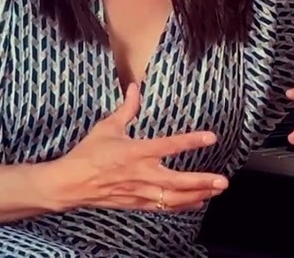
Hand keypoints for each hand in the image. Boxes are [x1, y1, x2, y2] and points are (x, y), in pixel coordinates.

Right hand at [44, 82, 227, 211]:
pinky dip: (182, 205)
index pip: (169, 146)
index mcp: (136, 151)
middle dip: (202, 182)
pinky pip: (163, 207)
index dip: (191, 141)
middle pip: (177, 181)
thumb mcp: (107, 127)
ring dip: (197, 195)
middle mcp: (141, 173)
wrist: (70, 184)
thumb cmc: (87, 154)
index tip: (211, 137)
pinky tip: (198, 202)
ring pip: (173, 198)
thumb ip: (126, 108)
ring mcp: (139, 191)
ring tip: (216, 191)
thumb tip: (134, 87)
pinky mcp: (136, 203)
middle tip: (223, 181)